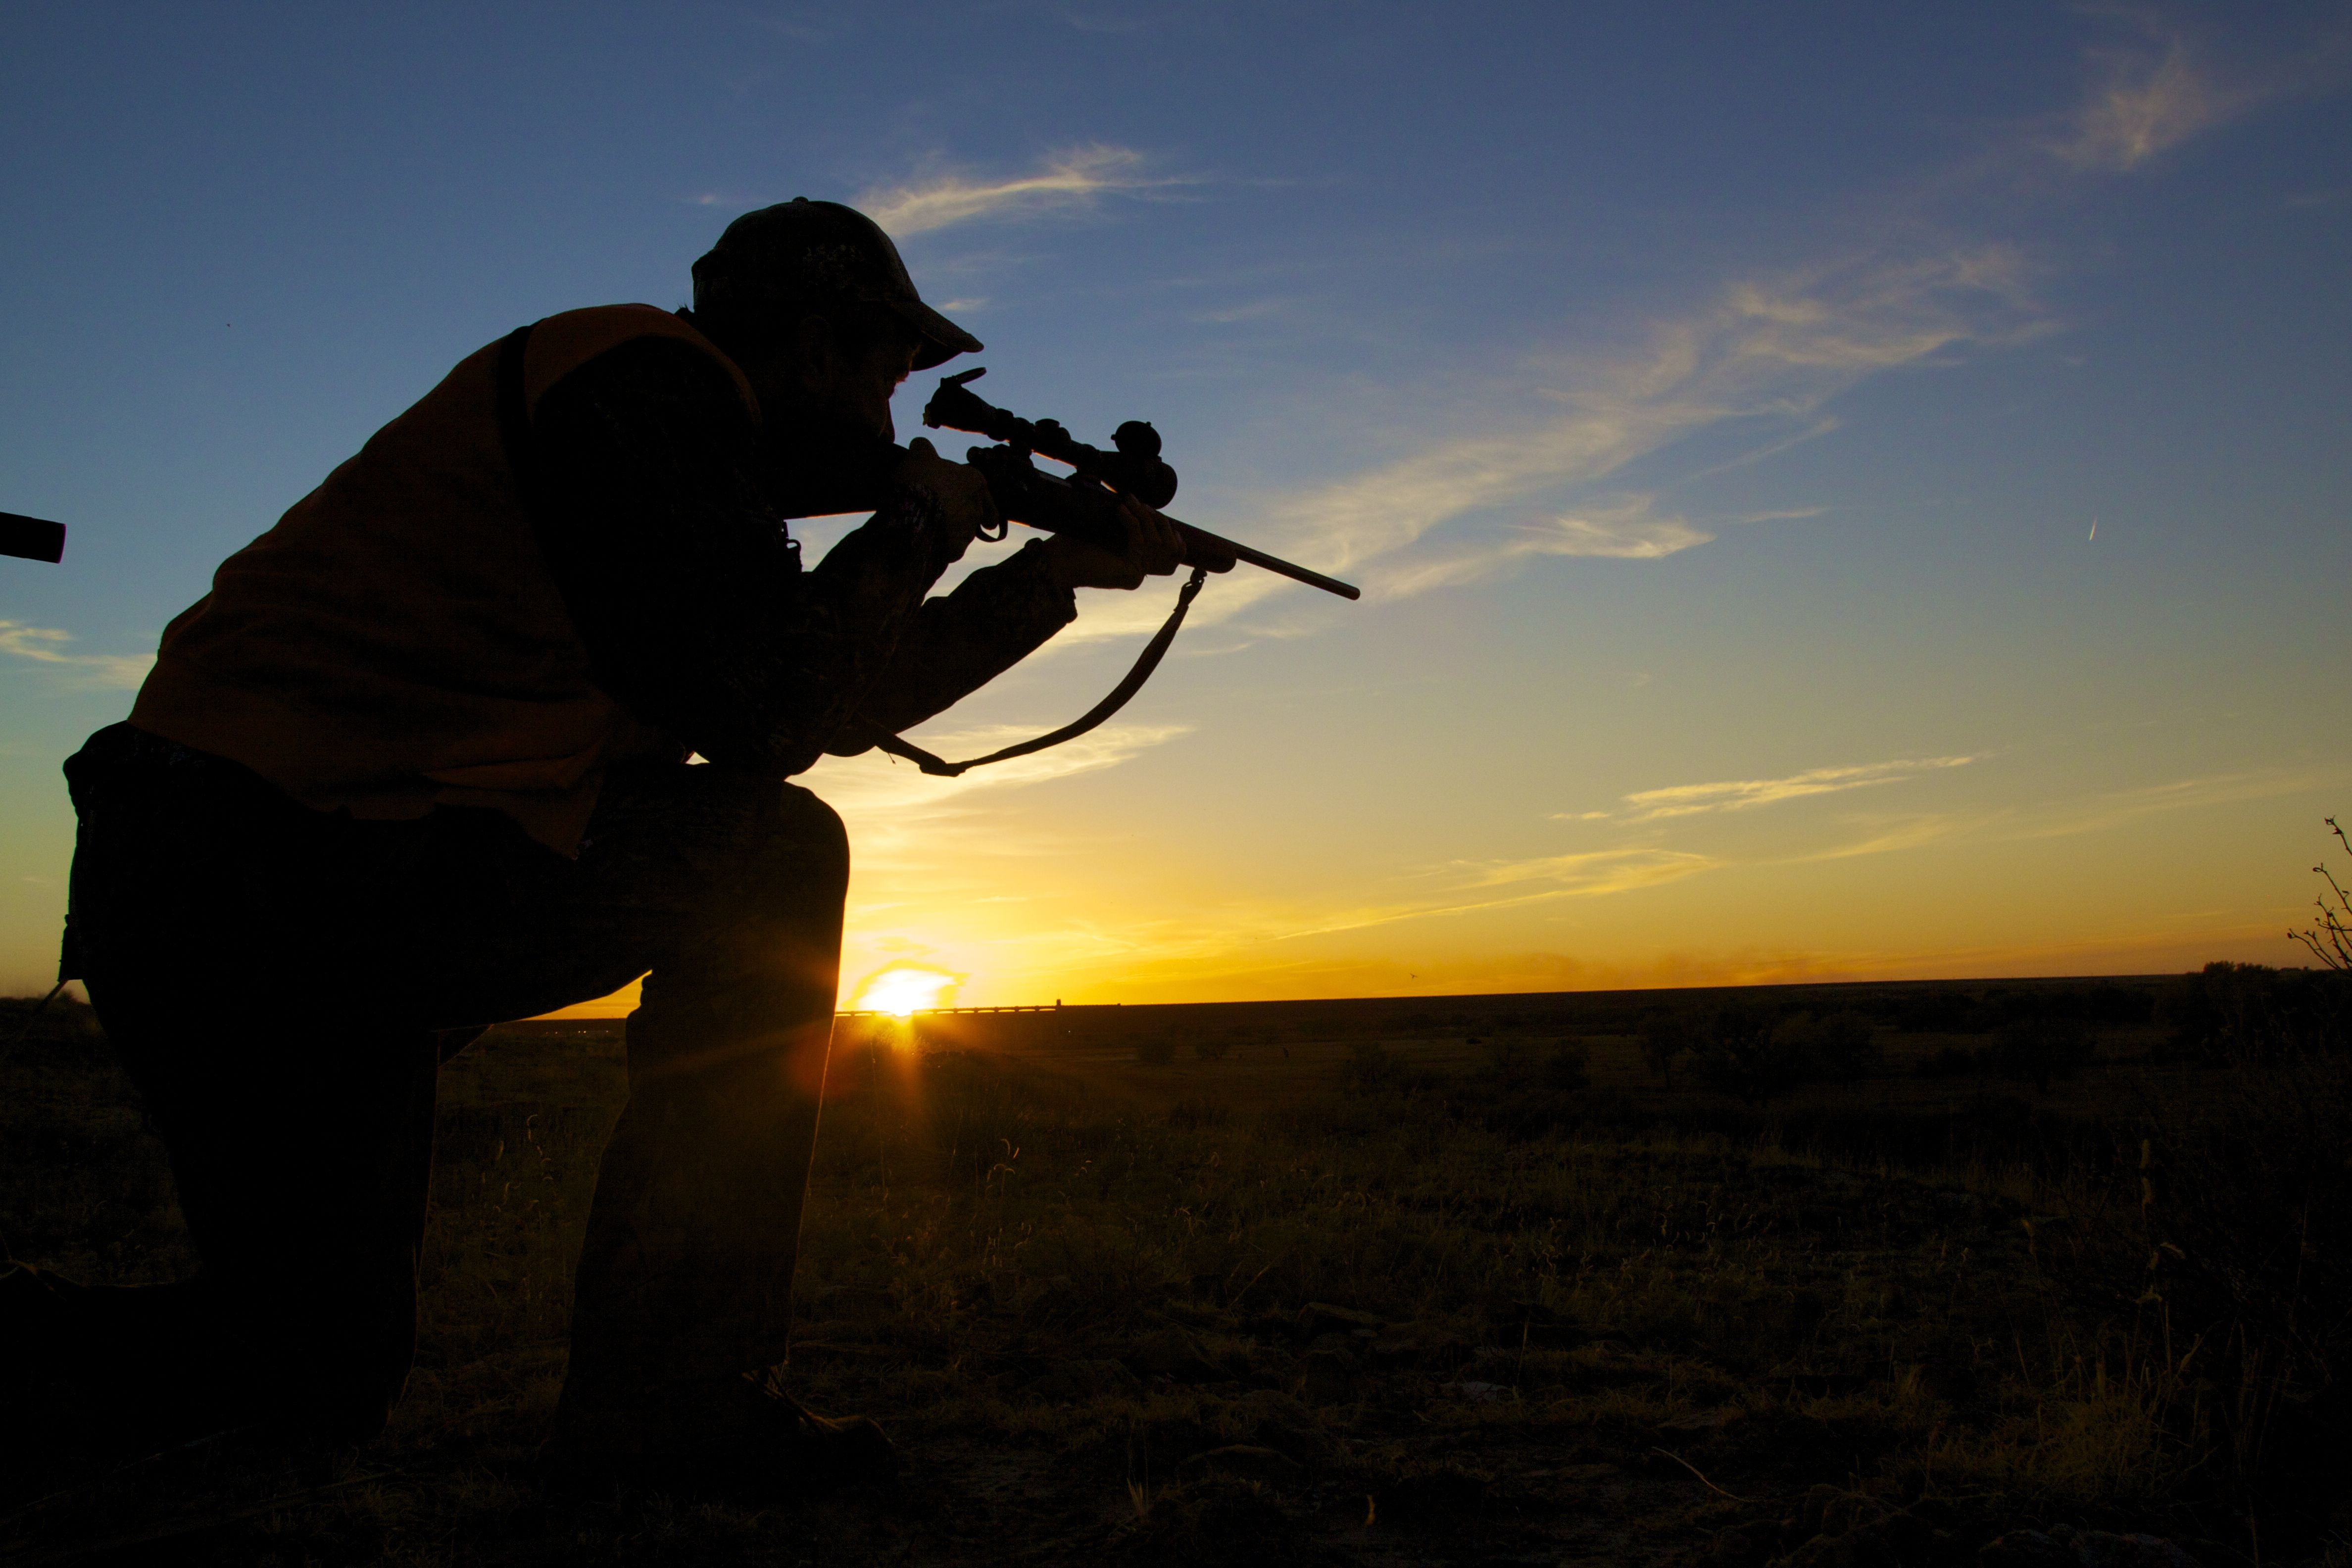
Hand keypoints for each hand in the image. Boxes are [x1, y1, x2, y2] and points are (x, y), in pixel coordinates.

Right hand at [888, 437, 1001, 559]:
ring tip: (929, 527)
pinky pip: (950, 549)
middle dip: (961, 513)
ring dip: (950, 531)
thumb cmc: (920, 480)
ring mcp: (968, 531)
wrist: (913, 515)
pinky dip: (940, 547)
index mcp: (975, 482)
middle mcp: (978, 508)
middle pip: (974, 512)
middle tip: (940, 512)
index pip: (980, 488)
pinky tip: (925, 541)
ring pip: (963, 532)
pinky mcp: (956, 551)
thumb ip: (923, 448)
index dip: (968, 491)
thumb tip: (921, 444)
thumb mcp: (918, 456)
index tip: (956, 495)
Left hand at [1038, 493, 1186, 591]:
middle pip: (1170, 548)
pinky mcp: (1131, 576)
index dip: (1173, 534)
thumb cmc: (1075, 545)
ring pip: (1156, 542)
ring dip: (1143, 517)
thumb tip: (1135, 498)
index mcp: (1136, 563)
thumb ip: (1127, 520)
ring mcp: (1137, 576)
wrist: (1056, 563)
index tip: (1156, 513)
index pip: (1174, 554)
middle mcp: (1139, 572)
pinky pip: (1140, 543)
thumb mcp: (1106, 527)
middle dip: (1158, 520)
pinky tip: (1120, 510)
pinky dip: (1131, 522)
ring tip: (1128, 501)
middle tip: (1138, 502)